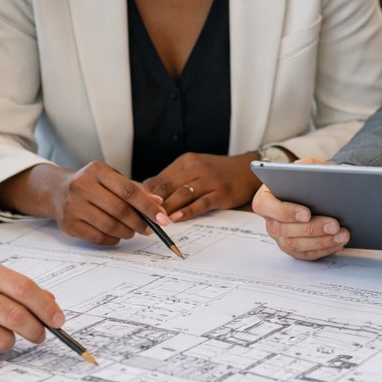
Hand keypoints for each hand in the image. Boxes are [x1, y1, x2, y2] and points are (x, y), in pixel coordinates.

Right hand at [0, 161, 169, 245]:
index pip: (129, 190)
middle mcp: (82, 186)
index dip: (148, 206)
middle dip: (139, 223)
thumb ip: (136, 190)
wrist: (57, 192)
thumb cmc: (92, 185)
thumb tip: (159, 204)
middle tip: (148, 229)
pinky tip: (116, 235)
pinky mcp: (68, 224)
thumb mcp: (111, 179)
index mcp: (96, 171)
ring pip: (109, 226)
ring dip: (127, 232)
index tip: (163, 218)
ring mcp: (72, 206)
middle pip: (119, 210)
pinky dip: (113, 239)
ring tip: (132, 231)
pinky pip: (98, 237)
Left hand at [146, 152, 262, 220]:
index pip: (160, 178)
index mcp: (186, 161)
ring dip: (166, 208)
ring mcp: (209, 180)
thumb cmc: (218, 172)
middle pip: (168, 186)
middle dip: (152, 202)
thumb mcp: (194, 168)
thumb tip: (146, 190)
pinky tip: (176, 218)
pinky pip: (201, 203)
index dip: (145, 194)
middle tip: (139, 216)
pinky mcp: (221, 193)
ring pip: (182, 194)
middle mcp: (196, 168)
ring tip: (154, 220)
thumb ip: (173, 178)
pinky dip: (187, 211)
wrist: (248, 169)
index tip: (133, 206)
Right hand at [251, 159, 348, 260]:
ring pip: (295, 245)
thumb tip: (325, 175)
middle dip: (311, 229)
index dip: (285, 212)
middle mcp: (270, 220)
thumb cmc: (306, 177)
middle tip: (334, 224)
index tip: (306, 213)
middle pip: (283, 229)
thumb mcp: (308, 165)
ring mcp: (280, 236)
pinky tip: (339, 242)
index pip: (266, 206)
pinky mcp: (293, 248)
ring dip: (321, 241)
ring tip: (342, 235)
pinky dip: (324, 250)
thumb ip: (311, 168)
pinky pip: (306, 254)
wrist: (314, 190)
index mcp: (265, 197)